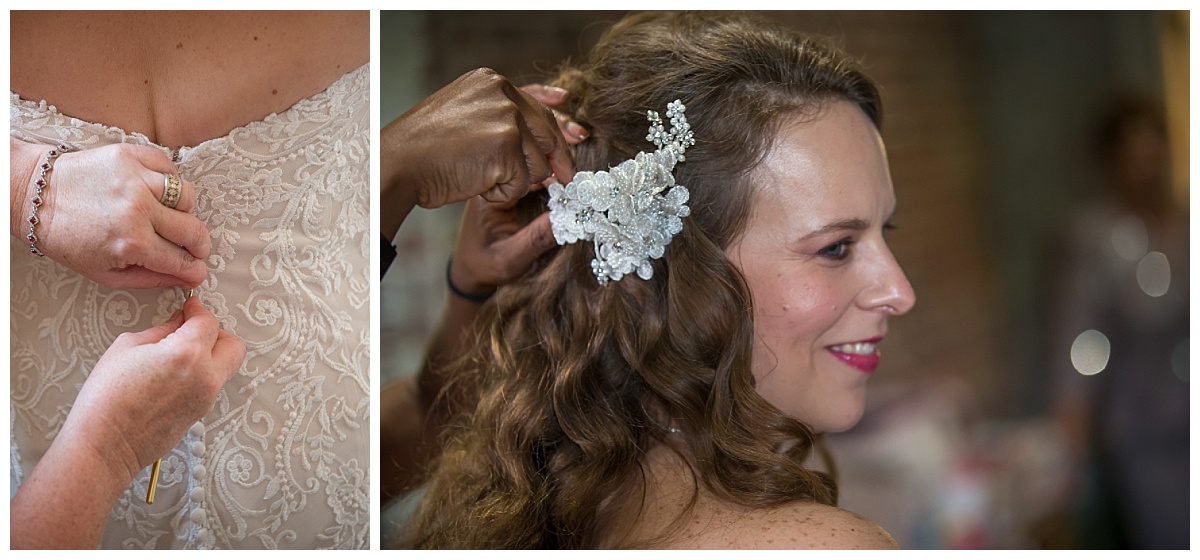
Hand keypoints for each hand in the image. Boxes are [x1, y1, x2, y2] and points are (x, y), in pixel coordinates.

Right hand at [9, 295, 243, 548]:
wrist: (105, 446)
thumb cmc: (106, 397)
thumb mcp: (127, 347)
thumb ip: (161, 331)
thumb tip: (179, 323)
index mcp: (188, 353)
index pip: (208, 321)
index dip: (197, 310)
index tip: (188, 307)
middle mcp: (207, 376)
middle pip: (233, 345)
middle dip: (215, 333)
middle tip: (191, 332)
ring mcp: (208, 398)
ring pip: (225, 367)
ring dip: (209, 356)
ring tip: (178, 356)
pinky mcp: (202, 414)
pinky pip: (211, 386)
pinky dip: (201, 375)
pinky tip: (173, 378)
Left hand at [12, 140, 210, 288]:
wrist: (34, 195)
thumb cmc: (65, 237)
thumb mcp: (103, 273)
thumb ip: (149, 279)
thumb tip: (183, 279)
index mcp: (131, 243)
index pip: (182, 261)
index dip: (194, 270)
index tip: (197, 271)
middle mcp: (138, 209)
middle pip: (194, 230)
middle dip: (199, 245)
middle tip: (194, 248)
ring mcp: (137, 178)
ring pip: (188, 197)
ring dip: (184, 210)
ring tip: (169, 215)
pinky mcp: (132, 155)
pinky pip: (170, 168)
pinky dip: (169, 181)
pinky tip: (154, 191)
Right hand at [381, 68, 577, 239]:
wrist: (397, 165)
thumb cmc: (423, 148)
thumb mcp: (464, 115)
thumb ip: (502, 113)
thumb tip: (550, 114)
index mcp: (491, 82)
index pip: (537, 104)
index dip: (560, 123)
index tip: (578, 133)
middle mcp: (503, 94)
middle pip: (547, 136)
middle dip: (553, 164)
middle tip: (560, 182)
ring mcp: (507, 118)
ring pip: (538, 165)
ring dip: (514, 183)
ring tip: (477, 177)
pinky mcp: (507, 147)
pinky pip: (522, 184)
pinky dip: (502, 195)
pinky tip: (476, 186)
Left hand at [443, 83, 588, 295]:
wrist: (466, 263)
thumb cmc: (483, 263)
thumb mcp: (508, 258)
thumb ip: (536, 240)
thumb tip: (571, 219)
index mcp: (487, 190)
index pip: (519, 165)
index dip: (549, 164)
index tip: (570, 173)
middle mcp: (488, 167)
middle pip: (521, 137)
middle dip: (554, 137)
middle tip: (580, 138)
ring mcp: (495, 159)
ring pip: (523, 128)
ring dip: (551, 125)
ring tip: (578, 131)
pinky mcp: (504, 160)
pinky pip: (522, 129)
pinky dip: (542, 118)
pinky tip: (559, 102)